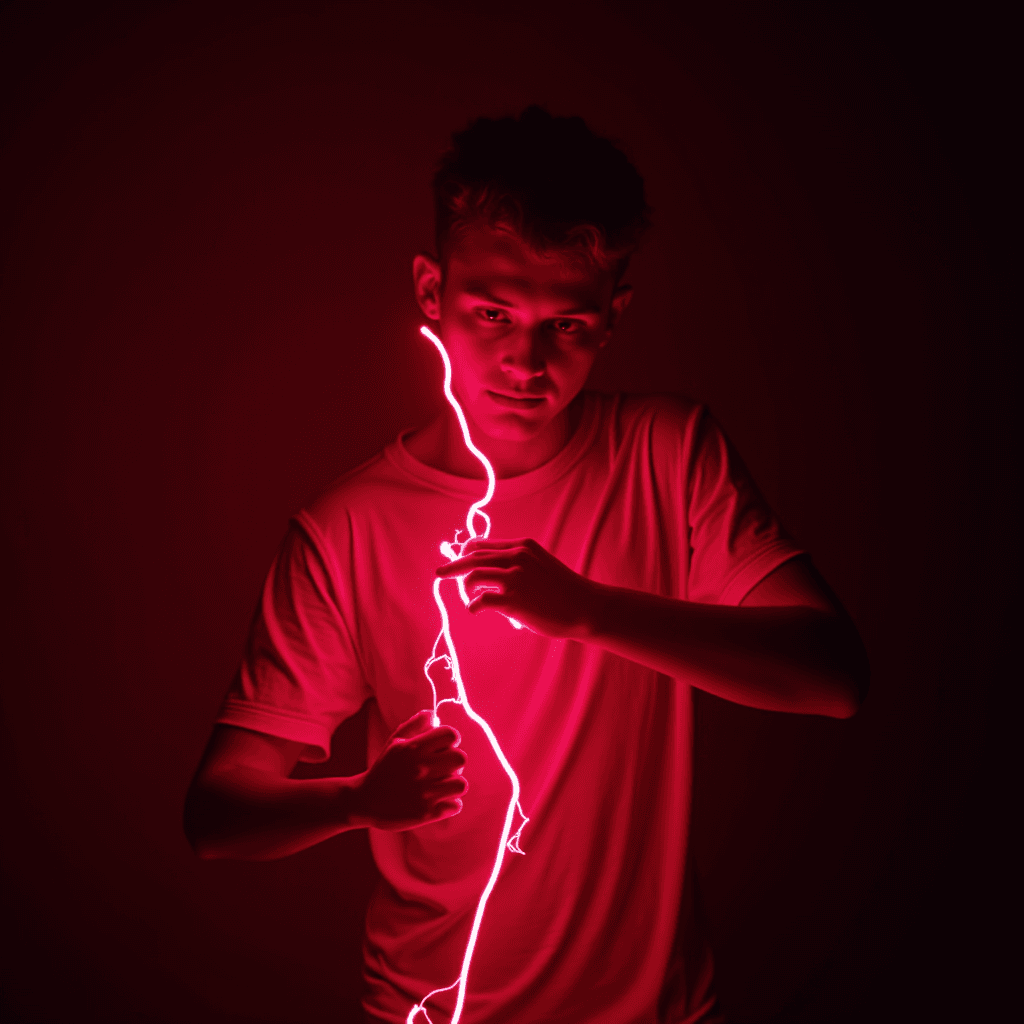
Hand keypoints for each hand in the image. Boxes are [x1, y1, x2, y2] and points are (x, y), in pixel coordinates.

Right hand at [352, 711, 467, 830]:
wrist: (364, 801)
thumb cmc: (384, 768)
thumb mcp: (395, 741)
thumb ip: (415, 724)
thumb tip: (434, 714)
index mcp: (413, 749)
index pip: (450, 735)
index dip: (451, 740)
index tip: (443, 748)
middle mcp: (420, 769)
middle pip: (460, 759)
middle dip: (454, 763)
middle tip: (444, 768)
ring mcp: (423, 793)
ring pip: (461, 784)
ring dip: (453, 785)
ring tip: (442, 786)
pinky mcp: (425, 813)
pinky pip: (455, 806)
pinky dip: (450, 805)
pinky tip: (438, 802)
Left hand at [436, 537, 596, 639]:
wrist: (586, 607)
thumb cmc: (564, 589)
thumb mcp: (541, 563)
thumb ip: (519, 562)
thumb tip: (494, 572)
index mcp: (522, 546)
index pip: (482, 544)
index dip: (465, 552)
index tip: (457, 561)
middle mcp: (516, 557)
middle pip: (471, 556)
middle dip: (453, 566)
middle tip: (440, 574)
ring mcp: (514, 578)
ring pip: (473, 576)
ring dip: (465, 588)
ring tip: (469, 599)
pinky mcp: (513, 600)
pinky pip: (480, 600)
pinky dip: (473, 606)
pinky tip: (476, 610)